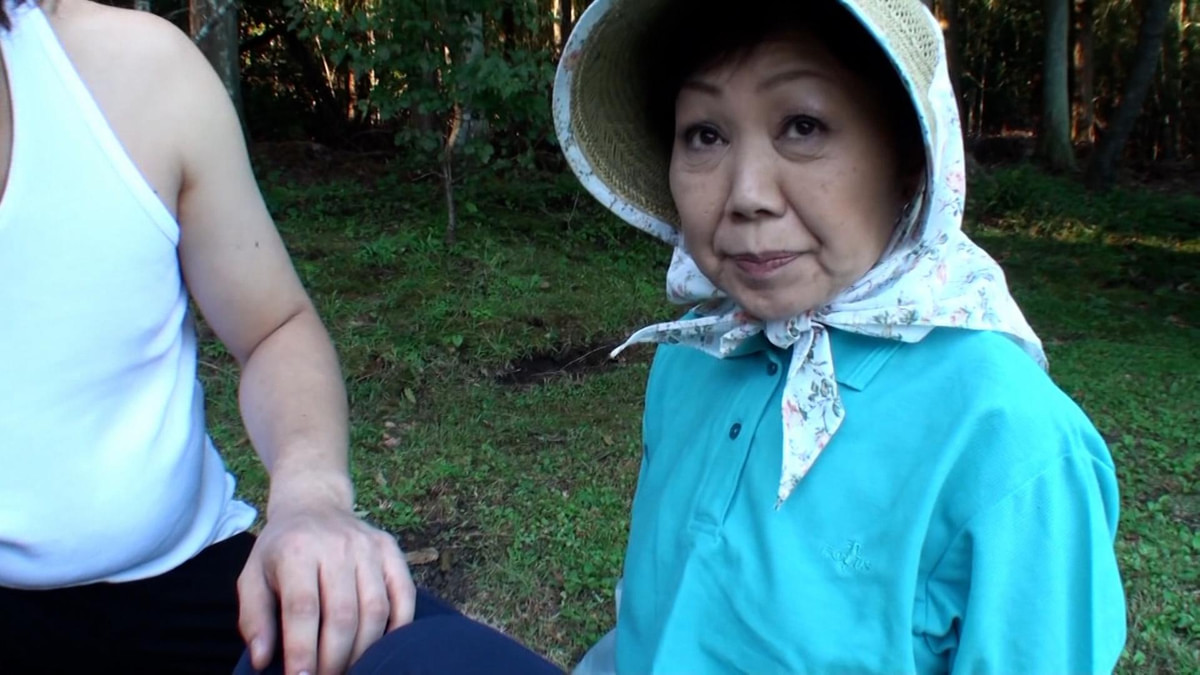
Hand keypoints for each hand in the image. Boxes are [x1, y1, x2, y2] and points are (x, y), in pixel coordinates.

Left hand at [237, 502, 415, 674]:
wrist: (314, 503)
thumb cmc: (280, 550)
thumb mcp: (252, 577)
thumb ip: (254, 619)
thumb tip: (263, 660)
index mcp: (296, 551)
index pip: (303, 608)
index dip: (303, 649)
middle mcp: (336, 545)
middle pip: (343, 614)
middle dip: (335, 658)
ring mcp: (368, 546)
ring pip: (375, 609)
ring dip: (364, 650)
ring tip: (350, 670)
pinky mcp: (390, 549)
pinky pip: (404, 594)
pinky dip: (398, 627)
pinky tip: (382, 648)